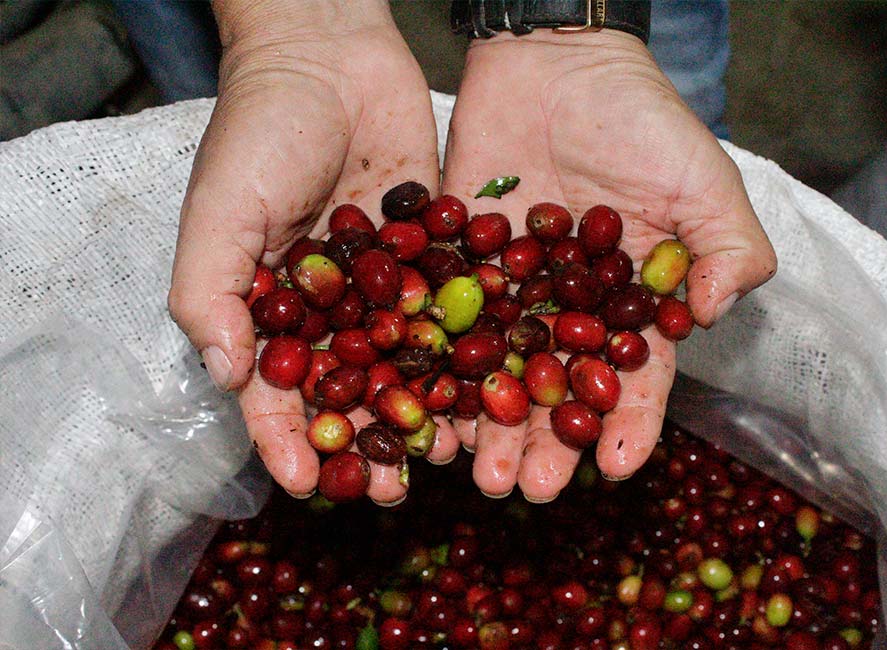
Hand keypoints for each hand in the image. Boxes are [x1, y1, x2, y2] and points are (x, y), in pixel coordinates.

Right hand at [168, 0, 456, 500]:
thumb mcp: (219, 210)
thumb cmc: (259, 131)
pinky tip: (490, 390)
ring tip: (448, 459)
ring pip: (406, 363)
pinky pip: (451, 314)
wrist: (331, 56)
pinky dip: (467, 353)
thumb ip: (211, 291)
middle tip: (391, 491)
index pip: (274, 389)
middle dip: (366, 439)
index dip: (285, 438)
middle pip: (349, 389)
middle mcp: (331, 307)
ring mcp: (386, 285)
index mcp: (270, 306)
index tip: (303, 484)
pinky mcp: (435, 257)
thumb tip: (225, 376)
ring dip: (425, 411)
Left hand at [442, 30, 776, 500]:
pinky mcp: (460, 269)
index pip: (637, 378)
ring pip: (501, 377)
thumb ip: (730, 249)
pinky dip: (438, 371)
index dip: (632, 426)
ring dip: (490, 428)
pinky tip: (429, 412)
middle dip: (548, 444)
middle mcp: (569, 312)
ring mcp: (512, 294)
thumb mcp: (706, 181)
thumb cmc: (641, 119)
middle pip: (560, 393)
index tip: (620, 469)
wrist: (554, 62)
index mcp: (631, 305)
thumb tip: (710, 317)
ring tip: (479, 474)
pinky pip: (448, 329)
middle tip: (531, 488)